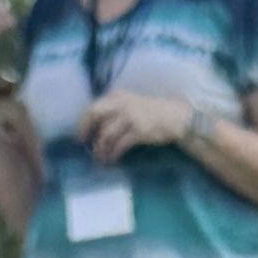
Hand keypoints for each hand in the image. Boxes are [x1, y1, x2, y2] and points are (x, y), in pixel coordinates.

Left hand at [77, 86, 209, 163]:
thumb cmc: (153, 113)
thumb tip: (99, 126)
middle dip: (85, 131)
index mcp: (118, 96)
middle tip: (84, 145)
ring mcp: (130, 117)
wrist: (175, 118)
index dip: (84, 122)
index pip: (94, 107)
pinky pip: (119, 145)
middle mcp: (122, 104)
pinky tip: (112, 160)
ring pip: (106, 133)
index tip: (81, 135)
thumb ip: (116, 109)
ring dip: (100, 148)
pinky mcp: (138, 131)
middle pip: (95, 114)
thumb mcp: (132, 103)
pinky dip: (113, 154)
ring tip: (100, 159)